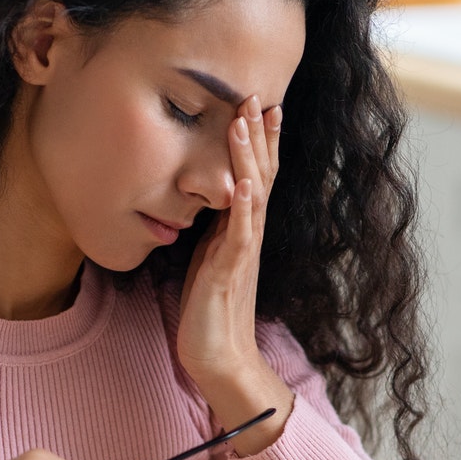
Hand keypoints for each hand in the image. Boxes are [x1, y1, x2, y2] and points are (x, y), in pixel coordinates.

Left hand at [177, 95, 293, 453]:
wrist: (221, 361)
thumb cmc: (209, 317)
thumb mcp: (205, 264)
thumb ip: (210, 236)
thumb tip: (201, 210)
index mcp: (239, 233)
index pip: (252, 179)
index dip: (256, 144)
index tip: (258, 107)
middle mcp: (247, 237)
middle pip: (258, 176)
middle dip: (258, 138)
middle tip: (259, 97)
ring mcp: (242, 253)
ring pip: (251, 195)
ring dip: (249, 157)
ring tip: (248, 122)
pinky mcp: (230, 272)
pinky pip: (241, 234)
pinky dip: (243, 207)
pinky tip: (243, 184)